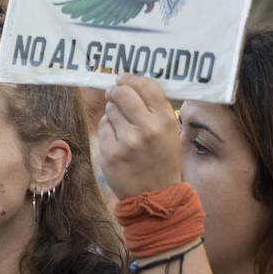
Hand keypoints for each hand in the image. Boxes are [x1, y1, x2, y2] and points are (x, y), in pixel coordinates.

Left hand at [98, 75, 182, 197]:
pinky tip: (117, 140)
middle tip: (114, 94)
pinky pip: (102, 127)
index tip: (124, 79)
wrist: (156, 195)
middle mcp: (147, 128)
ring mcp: (127, 141)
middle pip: (122, 92)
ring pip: (109, 109)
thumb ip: (153, 107)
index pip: (145, 85)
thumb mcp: (170, 131)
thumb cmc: (161, 158)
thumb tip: (128, 81)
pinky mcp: (111, 153)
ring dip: (112, 113)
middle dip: (115, 91)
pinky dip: (107, 129)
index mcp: (165, 119)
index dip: (131, 78)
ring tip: (123, 126)